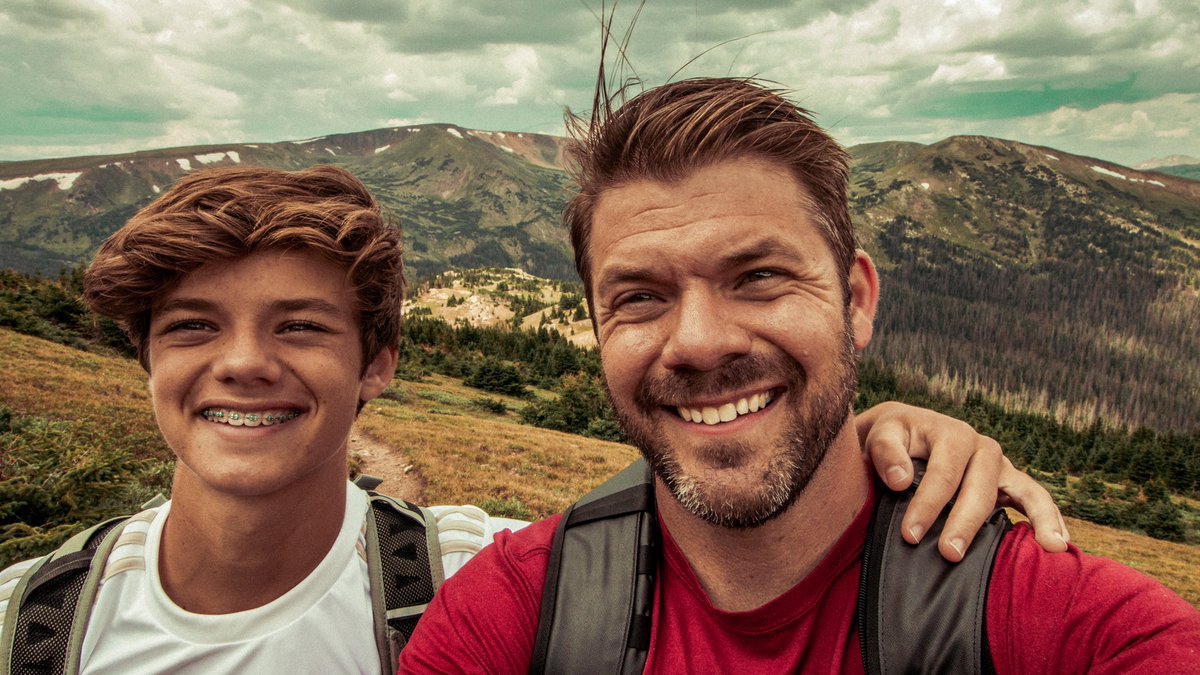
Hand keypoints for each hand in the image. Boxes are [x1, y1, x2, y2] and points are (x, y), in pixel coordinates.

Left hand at [855, 401, 1068, 561]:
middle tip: (949, 554)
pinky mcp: (1009, 484)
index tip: (910, 535)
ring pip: (1024, 491)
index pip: (943, 475)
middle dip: (965, 523)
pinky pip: (1035, 499)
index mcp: (953, 434)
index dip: (927, 506)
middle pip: (980, 489)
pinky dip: (1050, 518)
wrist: (906, 433)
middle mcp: (983, 448)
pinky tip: (1057, 544)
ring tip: (1050, 548)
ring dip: (1037, 519)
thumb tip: (901, 481)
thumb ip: (886, 453)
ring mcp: (1001, 467)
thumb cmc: (894, 438)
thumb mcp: (882, 435)